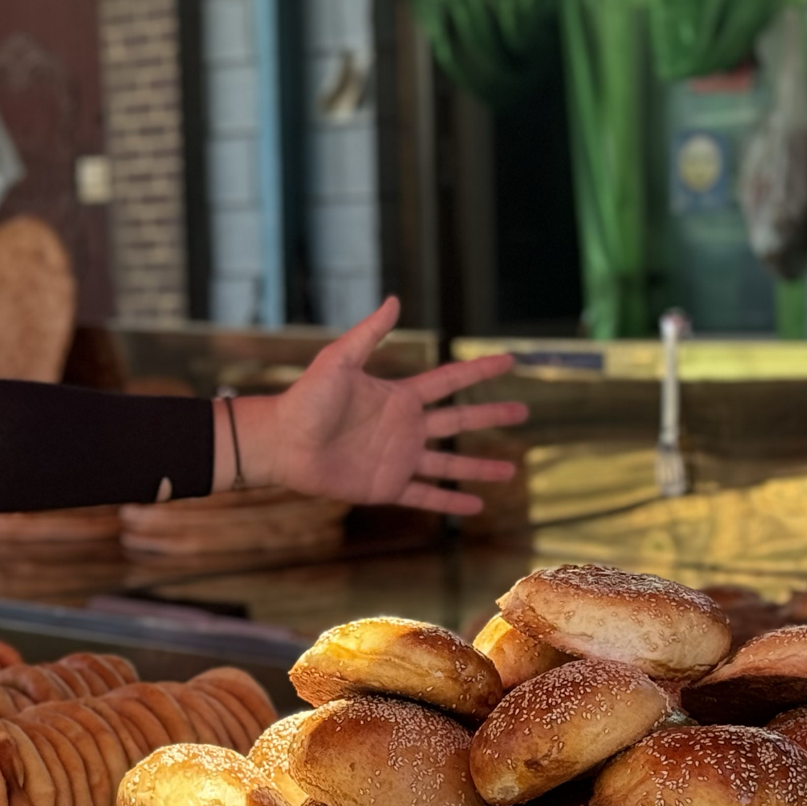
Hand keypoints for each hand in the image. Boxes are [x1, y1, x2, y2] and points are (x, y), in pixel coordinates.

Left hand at [234, 297, 526, 515]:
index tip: (509, 361)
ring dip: (479, 466)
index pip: (449, 380)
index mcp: (399, 396)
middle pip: (459, 419)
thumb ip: (370, 334)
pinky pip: (426, 495)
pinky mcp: (387, 486)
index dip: (479, 371)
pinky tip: (475, 505)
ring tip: (510, 470)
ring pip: (450, 463)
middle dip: (491, 415)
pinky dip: (451, 501)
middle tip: (523, 411)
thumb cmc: (306, 399)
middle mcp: (405, 427)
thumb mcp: (339, 360)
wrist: (283, 443)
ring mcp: (398, 458)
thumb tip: (395, 300)